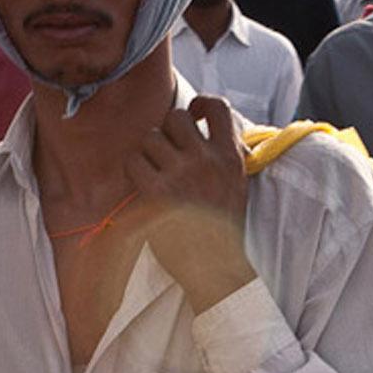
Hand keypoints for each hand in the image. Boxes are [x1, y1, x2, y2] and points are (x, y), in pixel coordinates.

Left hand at [124, 95, 255, 313]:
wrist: (218, 269)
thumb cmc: (225, 230)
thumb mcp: (238, 186)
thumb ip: (226, 156)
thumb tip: (207, 129)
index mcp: (231, 158)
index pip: (218, 108)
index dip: (202, 104)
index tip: (195, 113)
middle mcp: (207, 161)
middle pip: (176, 118)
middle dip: (168, 131)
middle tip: (168, 151)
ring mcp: (182, 176)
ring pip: (151, 137)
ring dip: (148, 151)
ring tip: (155, 171)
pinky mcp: (158, 194)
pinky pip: (134, 162)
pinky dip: (134, 170)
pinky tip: (144, 185)